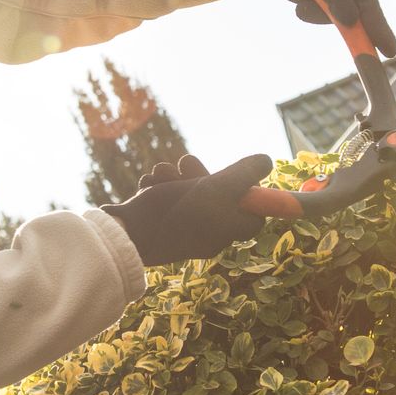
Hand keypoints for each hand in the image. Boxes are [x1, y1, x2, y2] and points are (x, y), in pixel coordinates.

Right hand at [104, 154, 271, 265]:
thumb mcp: (219, 188)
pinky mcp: (161, 221)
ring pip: (188, 190)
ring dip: (174, 175)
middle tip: (185, 164)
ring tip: (161, 174)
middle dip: (200, 173)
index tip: (236, 175)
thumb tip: (266, 161)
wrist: (129, 233)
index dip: (248, 192)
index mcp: (227, 231)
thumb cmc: (179, 212)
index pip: (252, 215)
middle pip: (217, 195)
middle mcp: (208, 232)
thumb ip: (245, 174)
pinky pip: (167, 197)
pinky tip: (149, 184)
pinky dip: (158, 185)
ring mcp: (183, 228)